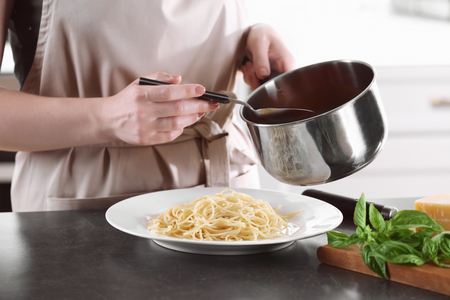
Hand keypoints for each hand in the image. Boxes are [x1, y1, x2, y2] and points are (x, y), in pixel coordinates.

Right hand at [104, 72, 218, 144]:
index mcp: (141, 94)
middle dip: (198, 106)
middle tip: (212, 104)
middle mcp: (143, 111)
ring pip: (176, 123)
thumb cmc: (129, 99)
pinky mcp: (145, 139)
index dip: (188, 91)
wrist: (108, 119)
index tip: (202, 89)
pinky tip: (185, 123)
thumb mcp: (139, 83)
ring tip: (201, 112)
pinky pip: (169, 136)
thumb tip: (179, 79)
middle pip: (177, 109)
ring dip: (192, 118)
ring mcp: (144, 127)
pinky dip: (180, 129)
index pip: (169, 92)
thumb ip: (159, 78)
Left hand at [241, 24, 295, 90]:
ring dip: (251, 78)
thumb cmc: (261, 34)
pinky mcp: (264, 77)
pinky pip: (255, 84)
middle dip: (258, 81)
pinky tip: (248, 66)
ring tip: (249, 64)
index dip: (277, 86)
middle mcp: (282, 71)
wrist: (254, 33)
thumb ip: (261, 59)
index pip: (289, 81)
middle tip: (250, 67)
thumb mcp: (259, 43)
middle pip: (273, 88)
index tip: (262, 79)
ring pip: (262, 87)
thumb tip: (263, 75)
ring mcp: (273, 75)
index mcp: (287, 63)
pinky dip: (249, 77)